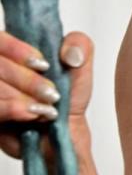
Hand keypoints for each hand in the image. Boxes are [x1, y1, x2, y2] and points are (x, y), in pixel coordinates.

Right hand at [0, 31, 93, 158]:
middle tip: (51, 93)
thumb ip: (79, 45)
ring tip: (45, 107)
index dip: (18, 50)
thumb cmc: (68, 99)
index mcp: (15, 54)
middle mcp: (0, 72)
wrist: (63, 133)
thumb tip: (69, 51)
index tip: (43, 64)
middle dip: (27, 80)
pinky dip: (12, 109)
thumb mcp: (81, 66)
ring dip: (23, 96)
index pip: (1, 40)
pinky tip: (32, 114)